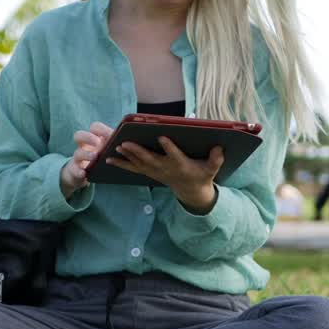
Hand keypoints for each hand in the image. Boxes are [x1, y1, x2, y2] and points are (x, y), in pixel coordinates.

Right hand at [60, 122, 114, 197]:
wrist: (83, 175)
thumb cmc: (99, 159)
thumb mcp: (107, 151)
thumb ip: (115, 146)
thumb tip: (132, 142)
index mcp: (94, 139)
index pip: (94, 127)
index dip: (101, 129)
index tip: (110, 134)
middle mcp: (84, 146)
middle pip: (79, 135)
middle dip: (88, 137)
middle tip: (98, 142)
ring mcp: (78, 158)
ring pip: (77, 153)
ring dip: (86, 154)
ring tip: (94, 157)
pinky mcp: (75, 170)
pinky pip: (75, 170)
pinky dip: (78, 171)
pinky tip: (84, 173)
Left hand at [106, 137, 223, 213]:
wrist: (190, 191)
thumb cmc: (201, 175)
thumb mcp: (211, 169)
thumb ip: (216, 159)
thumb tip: (220, 147)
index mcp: (181, 165)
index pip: (175, 156)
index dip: (169, 147)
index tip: (162, 137)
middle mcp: (165, 169)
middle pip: (150, 160)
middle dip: (137, 151)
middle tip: (126, 142)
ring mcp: (155, 172)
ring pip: (139, 164)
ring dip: (126, 156)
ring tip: (115, 147)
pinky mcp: (149, 173)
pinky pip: (133, 168)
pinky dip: (121, 164)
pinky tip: (108, 159)